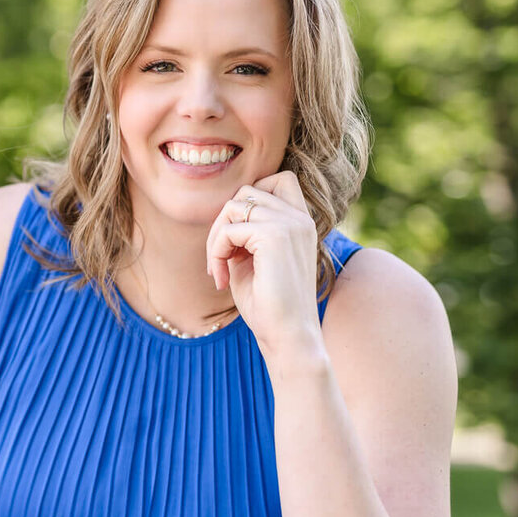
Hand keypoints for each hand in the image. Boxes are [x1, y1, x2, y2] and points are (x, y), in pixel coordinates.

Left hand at [205, 171, 323, 365]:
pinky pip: (229, 229)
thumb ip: (243, 231)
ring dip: (216, 238)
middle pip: (247, 190)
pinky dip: (216, 252)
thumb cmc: (268, 305)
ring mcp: (290, 224)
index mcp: (301, 222)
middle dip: (223, 221)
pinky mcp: (275, 235)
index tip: (236, 239)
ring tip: (218, 269)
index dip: (249, 197)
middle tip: (218, 258)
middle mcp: (300, 218)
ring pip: (234, 206)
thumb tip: (222, 211)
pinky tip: (222, 278)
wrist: (287, 337)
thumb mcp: (252, 259)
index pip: (278, 179)